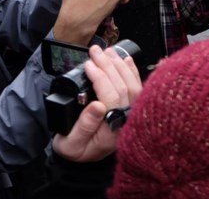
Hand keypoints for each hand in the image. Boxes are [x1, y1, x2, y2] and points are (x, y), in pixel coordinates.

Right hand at [52, 45, 142, 161]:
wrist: (84, 158)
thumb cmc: (77, 150)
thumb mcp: (71, 143)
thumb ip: (83, 126)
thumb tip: (96, 105)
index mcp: (113, 129)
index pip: (112, 97)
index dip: (100, 78)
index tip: (88, 65)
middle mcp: (127, 120)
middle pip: (123, 86)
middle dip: (108, 65)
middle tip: (95, 51)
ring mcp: (132, 114)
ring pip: (132, 84)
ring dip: (119, 65)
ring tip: (107, 51)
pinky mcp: (132, 108)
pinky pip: (137, 87)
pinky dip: (132, 71)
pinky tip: (125, 59)